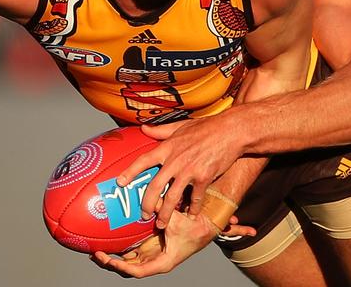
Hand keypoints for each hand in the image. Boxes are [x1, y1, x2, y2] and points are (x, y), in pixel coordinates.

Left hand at [90, 209, 234, 277]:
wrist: (205, 227)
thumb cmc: (194, 229)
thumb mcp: (177, 221)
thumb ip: (163, 210)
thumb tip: (150, 197)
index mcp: (161, 263)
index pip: (136, 271)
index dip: (121, 267)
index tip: (108, 259)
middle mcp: (154, 261)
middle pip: (128, 269)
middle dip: (110, 263)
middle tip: (95, 254)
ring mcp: (151, 255)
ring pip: (128, 261)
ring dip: (113, 257)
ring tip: (96, 249)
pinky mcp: (151, 246)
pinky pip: (133, 251)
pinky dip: (122, 248)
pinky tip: (110, 240)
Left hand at [116, 115, 243, 229]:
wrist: (231, 131)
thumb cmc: (207, 127)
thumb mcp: (181, 126)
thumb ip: (161, 131)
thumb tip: (143, 129)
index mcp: (168, 147)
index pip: (143, 161)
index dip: (130, 172)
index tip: (120, 183)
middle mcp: (175, 160)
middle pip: (154, 186)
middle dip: (147, 204)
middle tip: (143, 215)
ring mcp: (189, 170)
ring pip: (172, 198)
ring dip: (165, 214)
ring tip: (162, 224)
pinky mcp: (204, 177)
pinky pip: (195, 198)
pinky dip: (192, 209)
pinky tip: (191, 215)